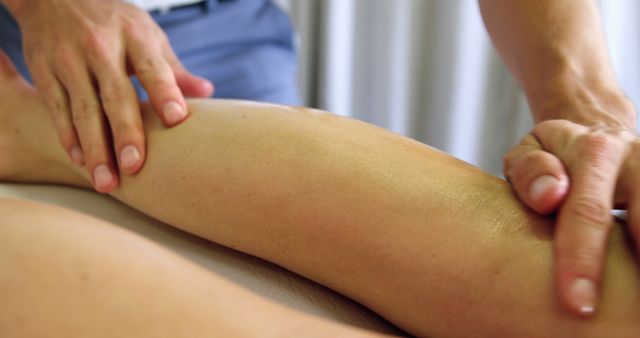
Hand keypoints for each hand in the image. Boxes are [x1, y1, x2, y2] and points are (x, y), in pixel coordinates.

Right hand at [6, 0, 213, 191]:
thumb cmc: (113, 21)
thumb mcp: (147, 35)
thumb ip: (173, 69)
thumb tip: (207, 93)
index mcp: (134, 36)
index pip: (152, 68)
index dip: (165, 92)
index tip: (176, 119)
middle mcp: (100, 47)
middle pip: (115, 96)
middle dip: (126, 133)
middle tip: (135, 167)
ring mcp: (68, 59)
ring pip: (83, 110)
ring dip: (95, 148)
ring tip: (107, 182)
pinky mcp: (44, 70)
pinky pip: (56, 109)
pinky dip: (68, 137)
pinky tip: (81, 162)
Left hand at [504, 96, 637, 315]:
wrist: (600, 126)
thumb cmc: (554, 156)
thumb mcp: (529, 152)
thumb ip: (531, 171)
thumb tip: (550, 197)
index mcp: (593, 152)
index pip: (587, 212)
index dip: (582, 260)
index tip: (578, 305)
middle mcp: (635, 161)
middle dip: (637, 277)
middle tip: (618, 321)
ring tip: (636, 314)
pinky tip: (638, 295)